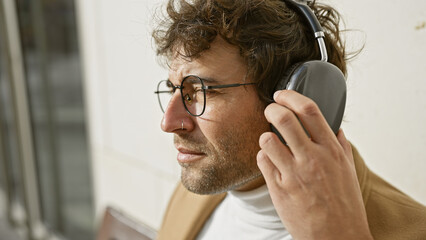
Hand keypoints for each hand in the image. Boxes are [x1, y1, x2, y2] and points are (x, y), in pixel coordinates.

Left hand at [257, 90, 372, 239]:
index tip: (281, 94)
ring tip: (271, 142)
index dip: (291, 96)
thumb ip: (340, 146)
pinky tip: (271, 163)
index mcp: (332, 151)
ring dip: (265, 136)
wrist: (337, 238)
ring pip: (266, 139)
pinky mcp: (279, 189)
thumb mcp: (349, 172)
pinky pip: (262, 161)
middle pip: (283, 118)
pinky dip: (263, 158)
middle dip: (271, 109)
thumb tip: (334, 127)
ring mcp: (294, 174)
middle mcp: (312, 159)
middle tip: (269, 110)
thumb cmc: (344, 206)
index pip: (309, 110)